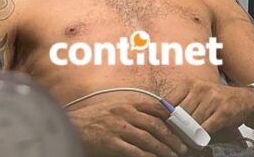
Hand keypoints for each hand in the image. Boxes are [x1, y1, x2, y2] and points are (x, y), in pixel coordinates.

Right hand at [68, 98, 187, 156]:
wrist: (70, 126)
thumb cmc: (93, 119)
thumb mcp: (114, 108)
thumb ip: (133, 111)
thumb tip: (154, 119)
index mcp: (127, 103)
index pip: (156, 108)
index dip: (172, 118)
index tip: (183, 127)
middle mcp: (124, 112)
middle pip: (156, 125)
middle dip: (172, 137)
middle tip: (183, 146)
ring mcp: (117, 127)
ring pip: (148, 139)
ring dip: (164, 149)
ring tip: (173, 155)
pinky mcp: (110, 142)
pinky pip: (134, 152)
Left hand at [168, 80, 253, 134]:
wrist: (244, 97)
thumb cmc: (216, 97)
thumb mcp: (196, 93)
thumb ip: (180, 102)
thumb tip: (162, 117)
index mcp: (189, 83)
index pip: (167, 102)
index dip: (163, 117)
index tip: (161, 127)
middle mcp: (200, 88)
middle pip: (179, 115)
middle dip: (176, 128)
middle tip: (174, 137)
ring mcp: (212, 99)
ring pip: (192, 122)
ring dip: (189, 134)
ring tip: (186, 139)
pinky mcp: (223, 111)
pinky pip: (206, 128)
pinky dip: (201, 136)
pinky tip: (199, 138)